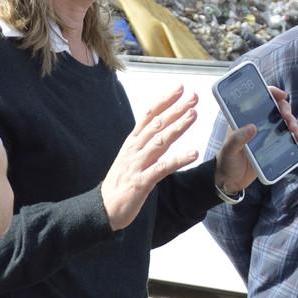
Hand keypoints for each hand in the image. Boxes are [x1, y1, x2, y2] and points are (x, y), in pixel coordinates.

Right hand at [102, 87, 200, 229]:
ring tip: (193, 115)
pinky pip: (163, 168)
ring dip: (178, 127)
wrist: (103, 208)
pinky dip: (179, 160)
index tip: (179, 88)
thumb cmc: (120, 182)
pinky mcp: (142, 182)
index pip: (148, 115)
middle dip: (176, 109)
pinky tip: (194, 154)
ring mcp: (137, 165)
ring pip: (160, 141)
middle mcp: (135, 149)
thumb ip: (144, 142)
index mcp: (132, 142)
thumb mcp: (130, 157)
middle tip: (193, 96)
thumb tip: (159, 127)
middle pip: (156, 124)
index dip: (164, 101)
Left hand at [213, 85, 297, 197]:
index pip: (260, 99)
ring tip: (295, 131)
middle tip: (288, 117)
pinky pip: (288, 138)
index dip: (272, 93)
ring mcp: (267, 135)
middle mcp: (258, 123)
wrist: (231, 181)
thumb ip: (237, 139)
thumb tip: (253, 127)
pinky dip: (295, 137)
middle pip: (277, 109)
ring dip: (293, 123)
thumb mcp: (228, 150)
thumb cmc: (226, 161)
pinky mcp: (274, 147)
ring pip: (285, 122)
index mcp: (245, 119)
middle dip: (286, 109)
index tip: (281, 95)